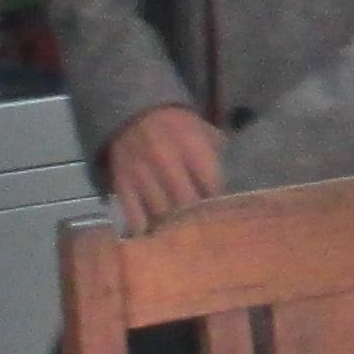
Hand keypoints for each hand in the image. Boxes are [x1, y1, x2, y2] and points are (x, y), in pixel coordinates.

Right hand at [104, 105, 225, 232]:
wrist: (134, 111)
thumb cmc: (177, 125)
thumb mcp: (203, 130)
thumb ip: (218, 155)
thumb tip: (231, 184)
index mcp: (192, 147)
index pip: (212, 185)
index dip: (219, 204)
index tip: (223, 216)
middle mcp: (167, 162)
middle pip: (187, 203)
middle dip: (198, 221)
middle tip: (205, 235)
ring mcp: (142, 175)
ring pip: (161, 214)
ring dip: (173, 230)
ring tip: (183, 242)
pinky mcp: (122, 185)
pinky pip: (134, 216)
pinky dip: (145, 230)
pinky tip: (155, 241)